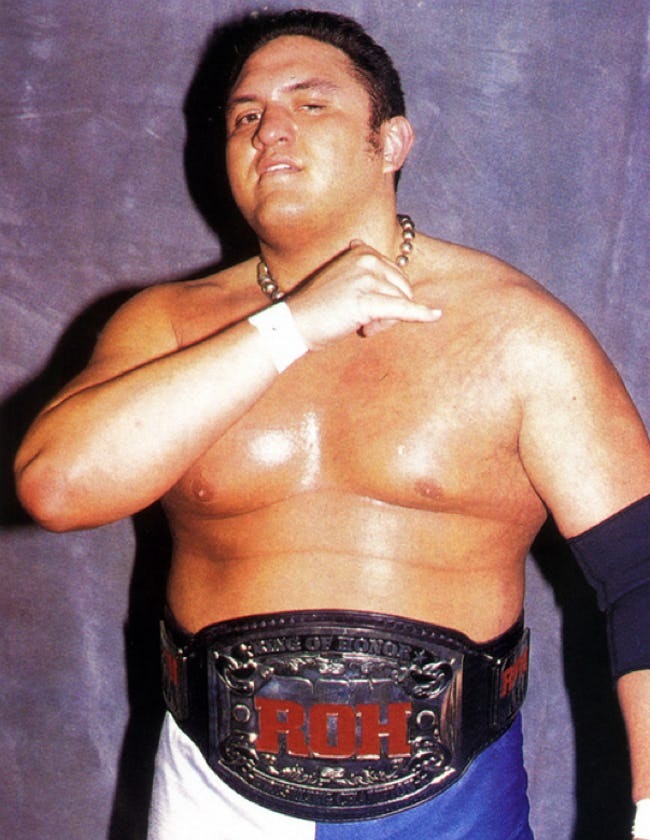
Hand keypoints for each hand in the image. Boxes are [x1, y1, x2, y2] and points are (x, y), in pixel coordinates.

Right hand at [287, 240, 440, 349]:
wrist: (293, 324)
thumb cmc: (316, 307)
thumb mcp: (338, 276)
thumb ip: (356, 265)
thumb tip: (361, 245)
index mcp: (363, 251)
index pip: (396, 275)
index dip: (388, 297)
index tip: (366, 309)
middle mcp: (366, 260)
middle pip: (403, 288)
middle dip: (392, 309)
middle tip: (365, 322)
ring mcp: (367, 279)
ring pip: (401, 303)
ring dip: (387, 321)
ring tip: (362, 326)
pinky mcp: (367, 301)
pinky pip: (403, 310)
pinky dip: (421, 315)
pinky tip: (435, 316)